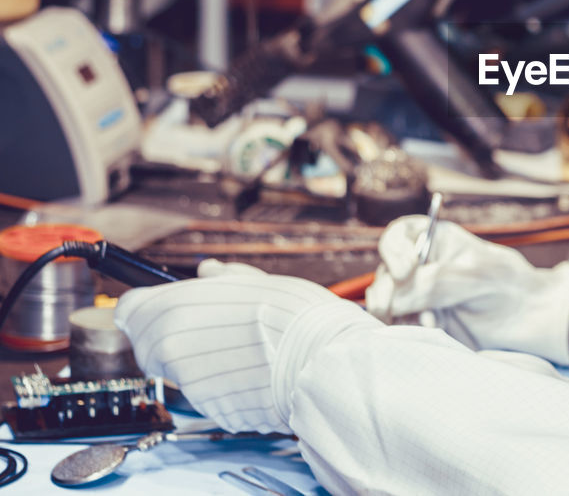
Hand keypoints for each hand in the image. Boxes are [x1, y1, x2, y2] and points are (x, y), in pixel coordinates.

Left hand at [115, 268, 377, 433]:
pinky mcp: (212, 412)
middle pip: (150, 346)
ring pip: (180, 373)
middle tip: (213, 329)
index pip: (130, 309)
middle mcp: (171, 349)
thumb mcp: (258, 280)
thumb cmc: (294, 316)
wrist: (321, 362)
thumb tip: (208, 272)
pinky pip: (208, 395)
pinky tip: (253, 372)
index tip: (159, 307)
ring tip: (245, 349)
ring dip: (202, 363)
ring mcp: (190, 385)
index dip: (146, 308)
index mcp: (174, 309)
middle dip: (172, 338)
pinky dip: (224, 386)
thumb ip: (222, 278)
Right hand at [365, 218, 568, 364]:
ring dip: (400, 316)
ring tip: (432, 322)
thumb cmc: (506, 282)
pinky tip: (433, 331)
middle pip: (383, 276)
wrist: (524, 317)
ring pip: (386, 305)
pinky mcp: (418, 323)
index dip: (394, 252)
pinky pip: (398, 328)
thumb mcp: (476, 275)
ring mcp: (415, 296)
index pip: (397, 238)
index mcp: (432, 241)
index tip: (407, 271)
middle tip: (396, 310)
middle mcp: (418, 267)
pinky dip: (409, 332)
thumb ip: (436, 283)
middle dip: (388, 294)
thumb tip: (394, 297)